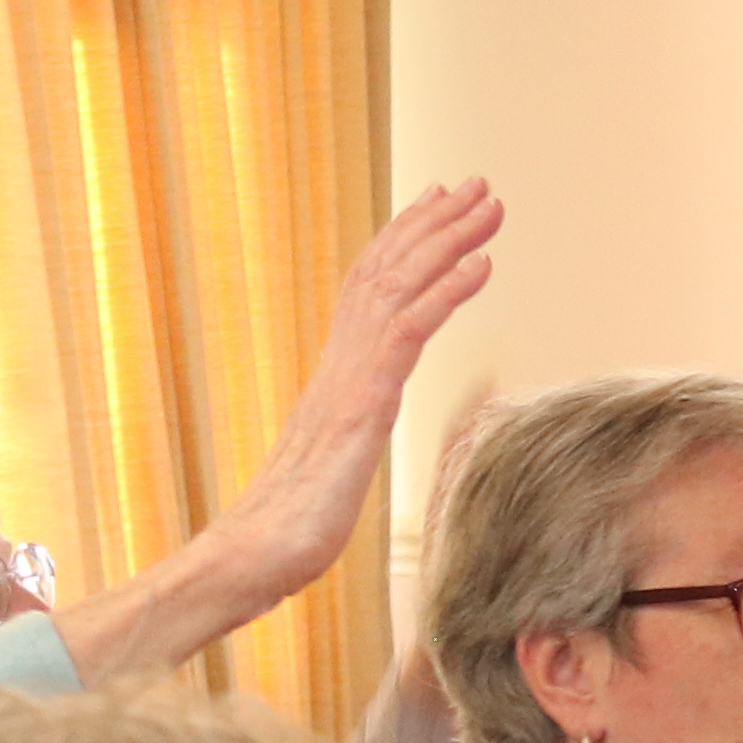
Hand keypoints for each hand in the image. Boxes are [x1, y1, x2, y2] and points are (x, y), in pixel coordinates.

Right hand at [60, 178, 500, 680]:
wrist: (254, 557)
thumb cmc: (289, 530)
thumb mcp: (334, 472)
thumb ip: (347, 442)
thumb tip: (352, 441)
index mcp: (336, 376)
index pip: (371, 291)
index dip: (404, 245)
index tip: (438, 209)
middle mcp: (340, 363)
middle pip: (386, 271)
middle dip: (433, 224)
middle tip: (476, 184)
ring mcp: (348, 378)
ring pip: (399, 286)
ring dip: (449, 240)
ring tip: (488, 204)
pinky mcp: (361, 402)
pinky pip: (409, 332)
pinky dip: (448, 292)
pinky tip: (484, 265)